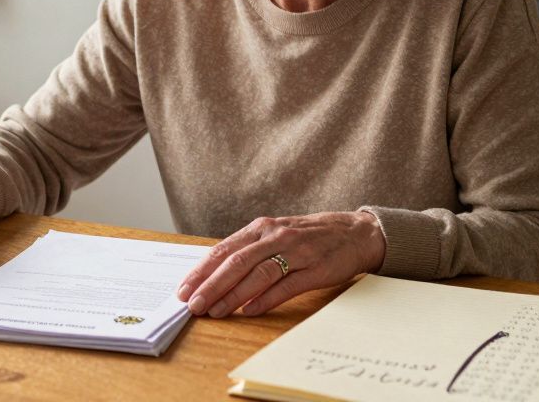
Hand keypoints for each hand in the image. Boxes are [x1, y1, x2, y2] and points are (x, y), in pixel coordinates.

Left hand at [176, 211, 385, 317]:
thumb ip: (248, 251)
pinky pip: (287, 285)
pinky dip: (266, 299)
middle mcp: (275, 236)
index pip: (223, 250)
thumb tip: (214, 276)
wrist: (354, 233)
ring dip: (233, 295)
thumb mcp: (275, 235)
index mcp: (261, 227)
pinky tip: (250, 310)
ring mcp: (297, 251)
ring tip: (216, 311)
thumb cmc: (308, 237)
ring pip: (258, 273)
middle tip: (193, 304)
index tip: (183, 289)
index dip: (201, 271)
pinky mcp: (315, 268)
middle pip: (236, 262)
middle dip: (211, 285)